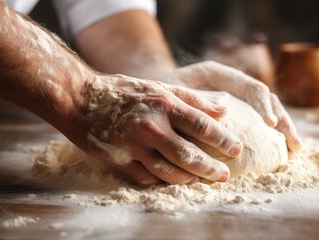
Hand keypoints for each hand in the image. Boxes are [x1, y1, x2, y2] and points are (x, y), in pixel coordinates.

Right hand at [73, 74, 242, 185]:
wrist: (81, 100)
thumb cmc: (124, 91)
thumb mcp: (159, 87)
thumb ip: (192, 99)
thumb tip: (223, 110)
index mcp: (164, 105)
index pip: (202, 126)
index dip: (223, 140)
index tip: (237, 150)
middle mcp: (151, 127)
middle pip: (189, 155)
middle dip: (211, 168)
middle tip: (224, 176)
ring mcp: (135, 146)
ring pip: (170, 172)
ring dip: (189, 179)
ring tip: (201, 179)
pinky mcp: (121, 160)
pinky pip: (148, 177)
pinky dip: (163, 180)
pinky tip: (173, 179)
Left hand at [163, 61, 300, 150]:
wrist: (152, 92)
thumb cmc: (160, 92)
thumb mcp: (172, 92)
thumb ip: (192, 100)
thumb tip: (220, 115)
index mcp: (217, 74)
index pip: (250, 86)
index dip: (263, 104)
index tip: (270, 124)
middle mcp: (229, 83)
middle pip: (264, 97)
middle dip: (281, 119)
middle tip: (294, 143)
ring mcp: (233, 96)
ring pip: (264, 108)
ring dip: (281, 127)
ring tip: (294, 148)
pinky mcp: (233, 111)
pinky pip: (254, 120)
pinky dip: (266, 134)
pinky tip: (276, 148)